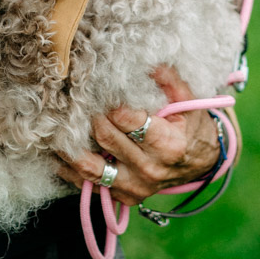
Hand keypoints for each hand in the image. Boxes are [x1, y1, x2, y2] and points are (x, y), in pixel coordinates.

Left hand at [52, 65, 221, 204]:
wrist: (203, 165)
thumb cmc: (192, 128)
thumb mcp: (189, 101)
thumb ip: (168, 79)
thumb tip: (147, 61)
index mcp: (168, 144)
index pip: (127, 120)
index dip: (110, 102)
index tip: (99, 88)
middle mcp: (150, 169)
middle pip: (105, 138)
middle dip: (90, 116)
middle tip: (77, 99)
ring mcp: (136, 186)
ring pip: (91, 168)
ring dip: (69, 148)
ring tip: (56, 127)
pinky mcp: (126, 198)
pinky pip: (91, 186)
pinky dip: (71, 171)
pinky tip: (59, 153)